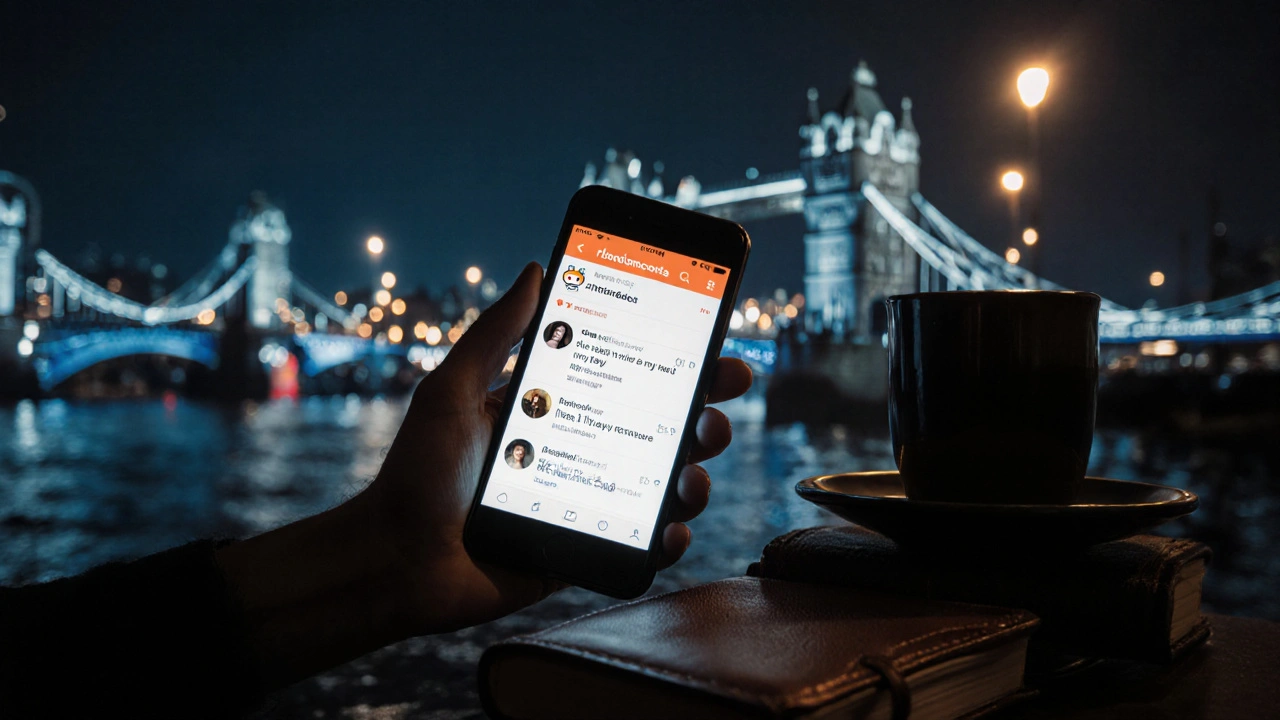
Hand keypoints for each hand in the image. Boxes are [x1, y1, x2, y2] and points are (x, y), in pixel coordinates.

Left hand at [367, 262, 751, 633]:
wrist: (395, 559)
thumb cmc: (416, 472)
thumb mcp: (452, 389)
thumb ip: (495, 334)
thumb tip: (534, 269)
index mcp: (552, 409)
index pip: (625, 378)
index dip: (674, 364)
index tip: (712, 347)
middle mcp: (578, 452)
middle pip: (659, 429)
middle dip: (703, 414)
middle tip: (719, 406)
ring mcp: (586, 503)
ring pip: (661, 486)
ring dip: (693, 476)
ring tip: (692, 474)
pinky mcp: (584, 550)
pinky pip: (639, 543)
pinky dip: (667, 537)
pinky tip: (671, 528)